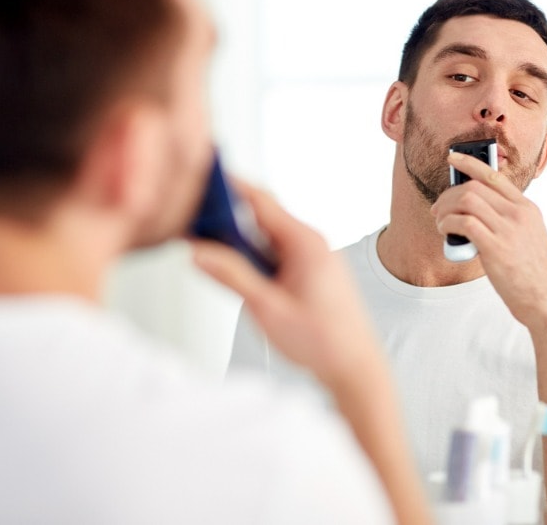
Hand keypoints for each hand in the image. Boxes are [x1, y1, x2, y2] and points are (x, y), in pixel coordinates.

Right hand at [190, 180, 382, 389]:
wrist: (356, 368)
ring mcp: (312, 257)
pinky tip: (231, 268)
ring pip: (265, 236)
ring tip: (203, 244)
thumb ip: (232, 276)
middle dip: (225, 214)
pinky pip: (275, 252)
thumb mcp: (267, 308)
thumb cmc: (323, 342)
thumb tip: (199, 251)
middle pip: (260, 215)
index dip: (227, 186)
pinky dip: (252, 255)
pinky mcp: (309, 271)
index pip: (259, 200)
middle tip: (190, 217)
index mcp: (305, 243)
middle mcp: (311, 243)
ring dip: (236, 239)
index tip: (200, 178)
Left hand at [431, 151, 546, 328]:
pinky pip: (463, 223)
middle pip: (474, 187)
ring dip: (445, 209)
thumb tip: (473, 215)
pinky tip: (445, 232)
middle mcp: (519, 214)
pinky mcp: (496, 248)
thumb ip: (508, 222)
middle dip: (448, 195)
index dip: (470, 163)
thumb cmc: (534, 274)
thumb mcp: (529, 237)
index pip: (494, 176)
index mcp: (527, 209)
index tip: (453, 158)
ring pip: (466, 201)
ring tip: (440, 223)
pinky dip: (447, 224)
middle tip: (438, 210)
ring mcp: (509, 230)